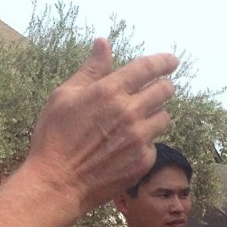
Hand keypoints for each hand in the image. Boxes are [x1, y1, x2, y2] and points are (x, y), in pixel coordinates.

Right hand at [23, 39, 175, 214]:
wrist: (57, 183)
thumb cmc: (54, 137)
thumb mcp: (65, 96)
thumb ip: (91, 69)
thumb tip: (103, 43)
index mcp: (110, 91)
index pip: (148, 68)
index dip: (164, 61)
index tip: (172, 61)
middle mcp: (130, 112)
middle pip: (165, 91)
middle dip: (163, 87)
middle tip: (156, 90)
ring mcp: (139, 138)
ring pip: (164, 118)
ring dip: (155, 115)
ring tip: (137, 122)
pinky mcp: (143, 161)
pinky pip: (154, 144)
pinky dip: (145, 143)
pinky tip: (126, 148)